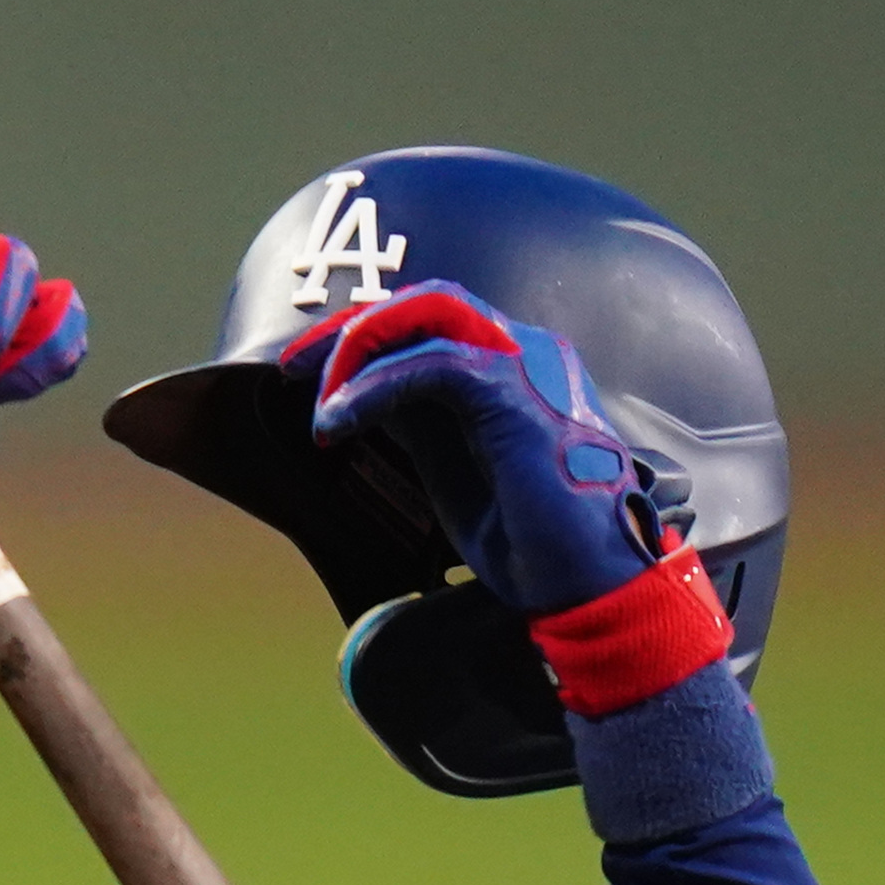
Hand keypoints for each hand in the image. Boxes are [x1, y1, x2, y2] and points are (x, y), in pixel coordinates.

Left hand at [279, 282, 660, 619]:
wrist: (591, 583)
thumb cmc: (533, 540)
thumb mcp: (451, 468)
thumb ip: (416, 421)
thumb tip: (358, 394)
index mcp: (513, 365)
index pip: (429, 318)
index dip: (362, 337)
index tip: (306, 375)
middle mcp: (523, 348)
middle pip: (422, 301)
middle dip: (349, 330)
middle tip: (294, 371)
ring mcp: (526, 363)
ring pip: (425, 315)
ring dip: (357, 355)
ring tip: (323, 411)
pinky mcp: (516, 393)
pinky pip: (431, 363)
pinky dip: (373, 389)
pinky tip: (338, 425)